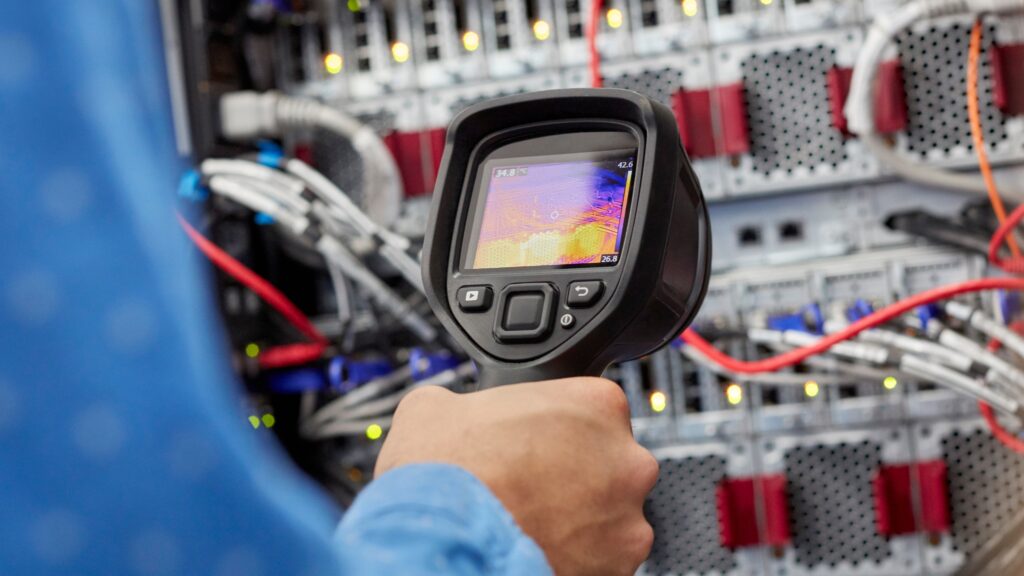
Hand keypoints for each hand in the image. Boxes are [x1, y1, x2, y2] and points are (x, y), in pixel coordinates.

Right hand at [375, 378, 658, 575]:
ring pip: (613, 517)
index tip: (539, 448)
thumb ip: (472, 403)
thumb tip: (456, 411)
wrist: (439, 537)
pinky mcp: (618, 568)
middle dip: (581, 479)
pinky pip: (604, 561)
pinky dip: (579, 560)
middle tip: (536, 489)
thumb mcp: (441, 405)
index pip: (597, 412)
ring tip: (533, 525)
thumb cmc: (445, 469)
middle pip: (613, 465)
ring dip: (583, 522)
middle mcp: (626, 459)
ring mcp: (628, 518)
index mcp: (598, 403)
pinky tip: (538, 550)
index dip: (563, 432)